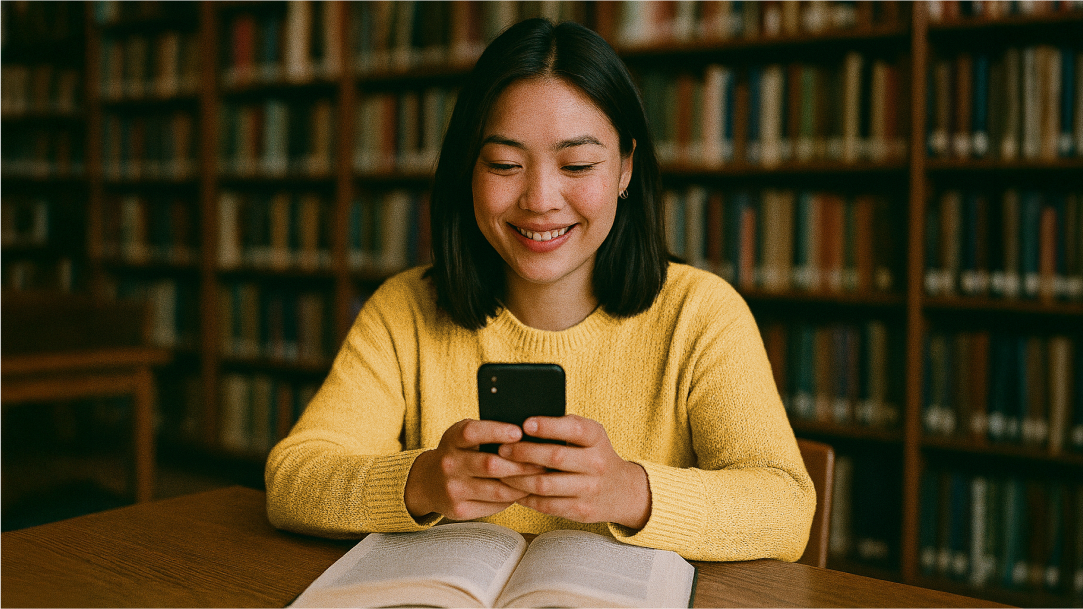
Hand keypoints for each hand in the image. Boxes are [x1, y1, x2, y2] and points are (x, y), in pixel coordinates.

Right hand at [404, 419, 547, 520]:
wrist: (426, 482)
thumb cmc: (457, 453)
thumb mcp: (462, 437)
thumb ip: (486, 434)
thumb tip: (528, 434)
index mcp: (452, 440)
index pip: (472, 432)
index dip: (496, 431)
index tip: (519, 432)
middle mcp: (449, 464)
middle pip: (490, 464)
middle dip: (521, 464)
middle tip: (543, 462)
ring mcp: (453, 489)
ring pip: (496, 490)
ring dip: (522, 485)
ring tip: (539, 479)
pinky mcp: (458, 510)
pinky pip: (493, 506)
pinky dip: (511, 499)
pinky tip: (522, 492)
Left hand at [497, 415, 650, 529]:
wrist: (622, 491)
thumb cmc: (594, 455)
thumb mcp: (590, 436)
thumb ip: (564, 428)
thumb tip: (522, 425)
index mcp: (596, 438)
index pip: (573, 429)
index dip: (548, 426)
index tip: (525, 424)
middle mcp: (597, 463)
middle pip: (555, 457)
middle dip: (524, 453)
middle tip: (502, 449)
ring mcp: (590, 489)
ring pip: (546, 484)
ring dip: (518, 478)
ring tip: (501, 471)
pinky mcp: (581, 510)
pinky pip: (547, 505)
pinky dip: (526, 497)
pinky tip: (514, 490)